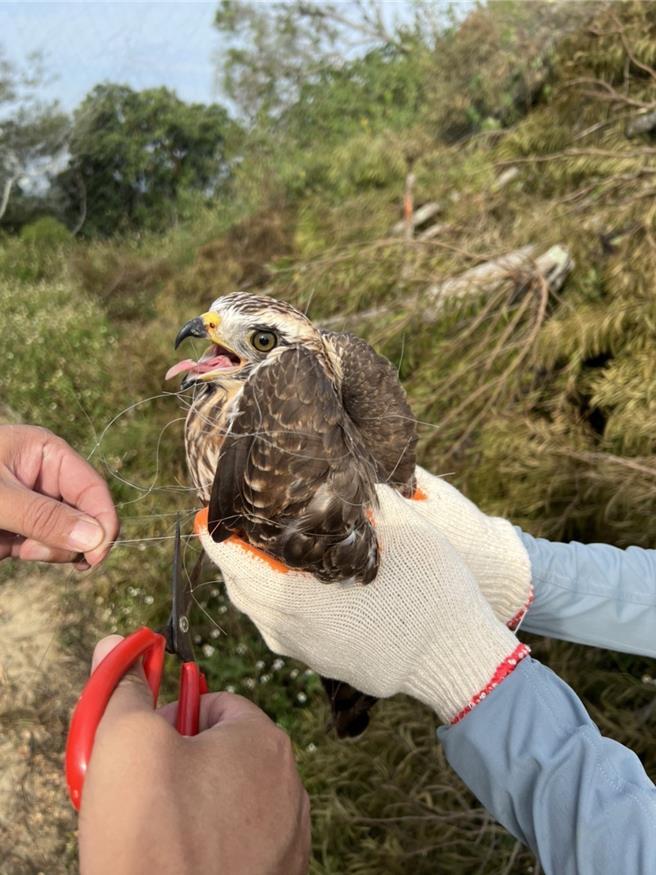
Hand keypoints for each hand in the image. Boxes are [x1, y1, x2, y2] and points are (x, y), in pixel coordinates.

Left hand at [0, 425, 117, 566]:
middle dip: (69, 539)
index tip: (97, 556)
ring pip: (69, 536)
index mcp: (47, 453)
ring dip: (49, 550)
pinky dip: (35, 554)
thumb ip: (44, 517)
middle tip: (33, 551)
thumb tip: (96, 539)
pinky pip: (46, 547)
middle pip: (85, 515)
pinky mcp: (22, 527)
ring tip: (17, 549)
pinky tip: (8, 550)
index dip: (102, 521)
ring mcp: (35, 504)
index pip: (92, 487)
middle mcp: (46, 476)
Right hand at [78, 636, 310, 874]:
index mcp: (263, 740)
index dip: (166, 720)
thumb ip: (124, 688)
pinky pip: (238, 844)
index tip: (141, 747)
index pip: (211, 704)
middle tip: (140, 794)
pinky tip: (177, 860)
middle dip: (177, 765)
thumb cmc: (153, 840)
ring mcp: (289, 838)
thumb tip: (118, 647)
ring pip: (229, 800)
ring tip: (155, 833)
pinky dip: (210, 847)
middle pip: (221, 752)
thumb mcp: (125, 742)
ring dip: (191, 807)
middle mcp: (290, 784)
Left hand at [198, 487, 528, 723]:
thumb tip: (340, 470)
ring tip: (265, 552)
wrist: (459, 658)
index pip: (232, 563)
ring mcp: (306, 653)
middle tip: (240, 527)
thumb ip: (363, 502)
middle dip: (233, 558)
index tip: (208, 514)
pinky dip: (278, 605)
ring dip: (255, 583)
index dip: (215, 535)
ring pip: (259, 615)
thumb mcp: (401, 530)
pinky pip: (283, 632)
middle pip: (239, 590)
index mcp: (296, 595)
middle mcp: (290, 630)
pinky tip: (300, 585)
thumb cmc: (432, 590)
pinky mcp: (324, 665)